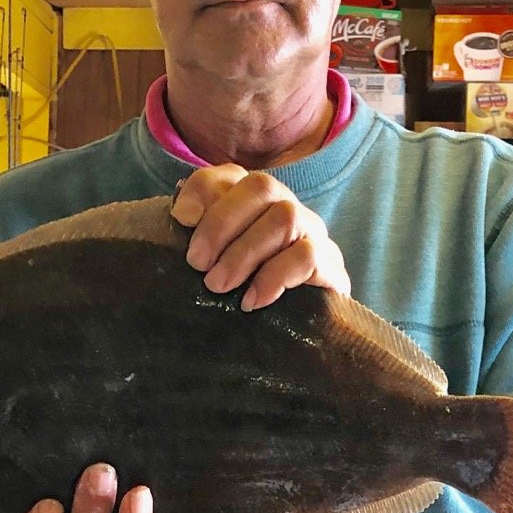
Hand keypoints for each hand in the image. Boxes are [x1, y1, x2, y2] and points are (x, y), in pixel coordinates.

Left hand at [172, 164, 350, 310]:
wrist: (300, 337)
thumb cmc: (244, 296)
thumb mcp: (216, 266)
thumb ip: (201, 240)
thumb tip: (182, 213)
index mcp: (257, 203)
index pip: (231, 175)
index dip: (203, 190)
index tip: (180, 219)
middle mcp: (288, 209)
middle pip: (262, 187)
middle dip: (221, 223)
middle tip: (197, 263)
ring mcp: (314, 235)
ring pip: (285, 218)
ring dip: (244, 253)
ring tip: (218, 286)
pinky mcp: (332, 268)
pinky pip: (307, 257)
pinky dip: (273, 278)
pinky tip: (251, 302)